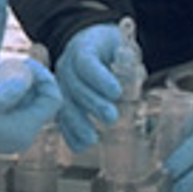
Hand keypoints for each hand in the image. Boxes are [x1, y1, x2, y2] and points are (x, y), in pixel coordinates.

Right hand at [0, 56, 69, 153]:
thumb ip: (5, 94)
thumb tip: (25, 81)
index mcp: (26, 128)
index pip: (52, 98)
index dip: (43, 77)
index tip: (24, 63)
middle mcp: (21, 128)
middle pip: (34, 93)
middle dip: (16, 75)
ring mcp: (8, 124)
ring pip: (17, 91)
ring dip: (0, 79)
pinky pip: (2, 96)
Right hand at [53, 24, 145, 146]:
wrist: (90, 45)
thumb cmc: (111, 47)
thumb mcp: (122, 44)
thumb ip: (129, 57)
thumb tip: (133, 71)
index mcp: (82, 48)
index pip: (87, 61)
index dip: (100, 77)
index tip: (117, 92)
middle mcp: (66, 66)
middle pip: (75, 86)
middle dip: (93, 103)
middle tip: (111, 117)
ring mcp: (59, 84)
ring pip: (64, 104)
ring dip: (78, 123)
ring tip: (93, 139)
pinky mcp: (60, 100)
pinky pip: (61, 117)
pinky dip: (70, 133)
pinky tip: (80, 147)